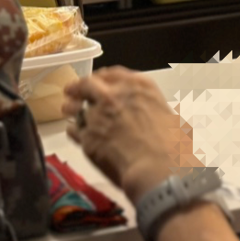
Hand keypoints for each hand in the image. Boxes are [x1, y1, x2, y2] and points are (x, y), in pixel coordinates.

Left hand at [63, 67, 201, 203]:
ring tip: (67, 109)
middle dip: (79, 87)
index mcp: (138, 85)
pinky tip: (76, 133)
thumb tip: (149, 116)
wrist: (158, 167)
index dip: (101, 77)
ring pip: (76, 106)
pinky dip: (74, 130)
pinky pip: (74, 129)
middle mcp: (114, 95)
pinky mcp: (87, 137)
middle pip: (88, 83)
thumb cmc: (172, 144)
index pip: (113, 73)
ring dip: (71, 107)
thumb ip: (151, 110)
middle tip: (72, 90)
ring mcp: (97, 115)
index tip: (97, 80)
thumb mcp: (168, 116)